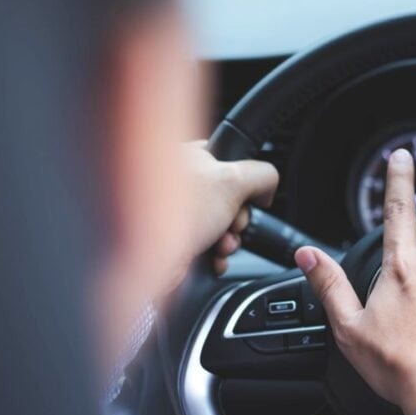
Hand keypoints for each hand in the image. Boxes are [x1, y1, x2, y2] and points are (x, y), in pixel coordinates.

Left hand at [175, 141, 278, 281]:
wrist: (148, 259)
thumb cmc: (177, 214)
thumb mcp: (233, 180)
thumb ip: (261, 175)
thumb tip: (267, 189)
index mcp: (184, 155)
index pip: (225, 158)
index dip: (242, 179)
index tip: (245, 194)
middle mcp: (174, 181)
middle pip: (227, 196)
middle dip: (237, 217)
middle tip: (232, 222)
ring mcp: (172, 212)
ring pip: (217, 223)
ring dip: (228, 239)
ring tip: (221, 244)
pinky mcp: (171, 239)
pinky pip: (204, 245)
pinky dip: (214, 256)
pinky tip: (213, 258)